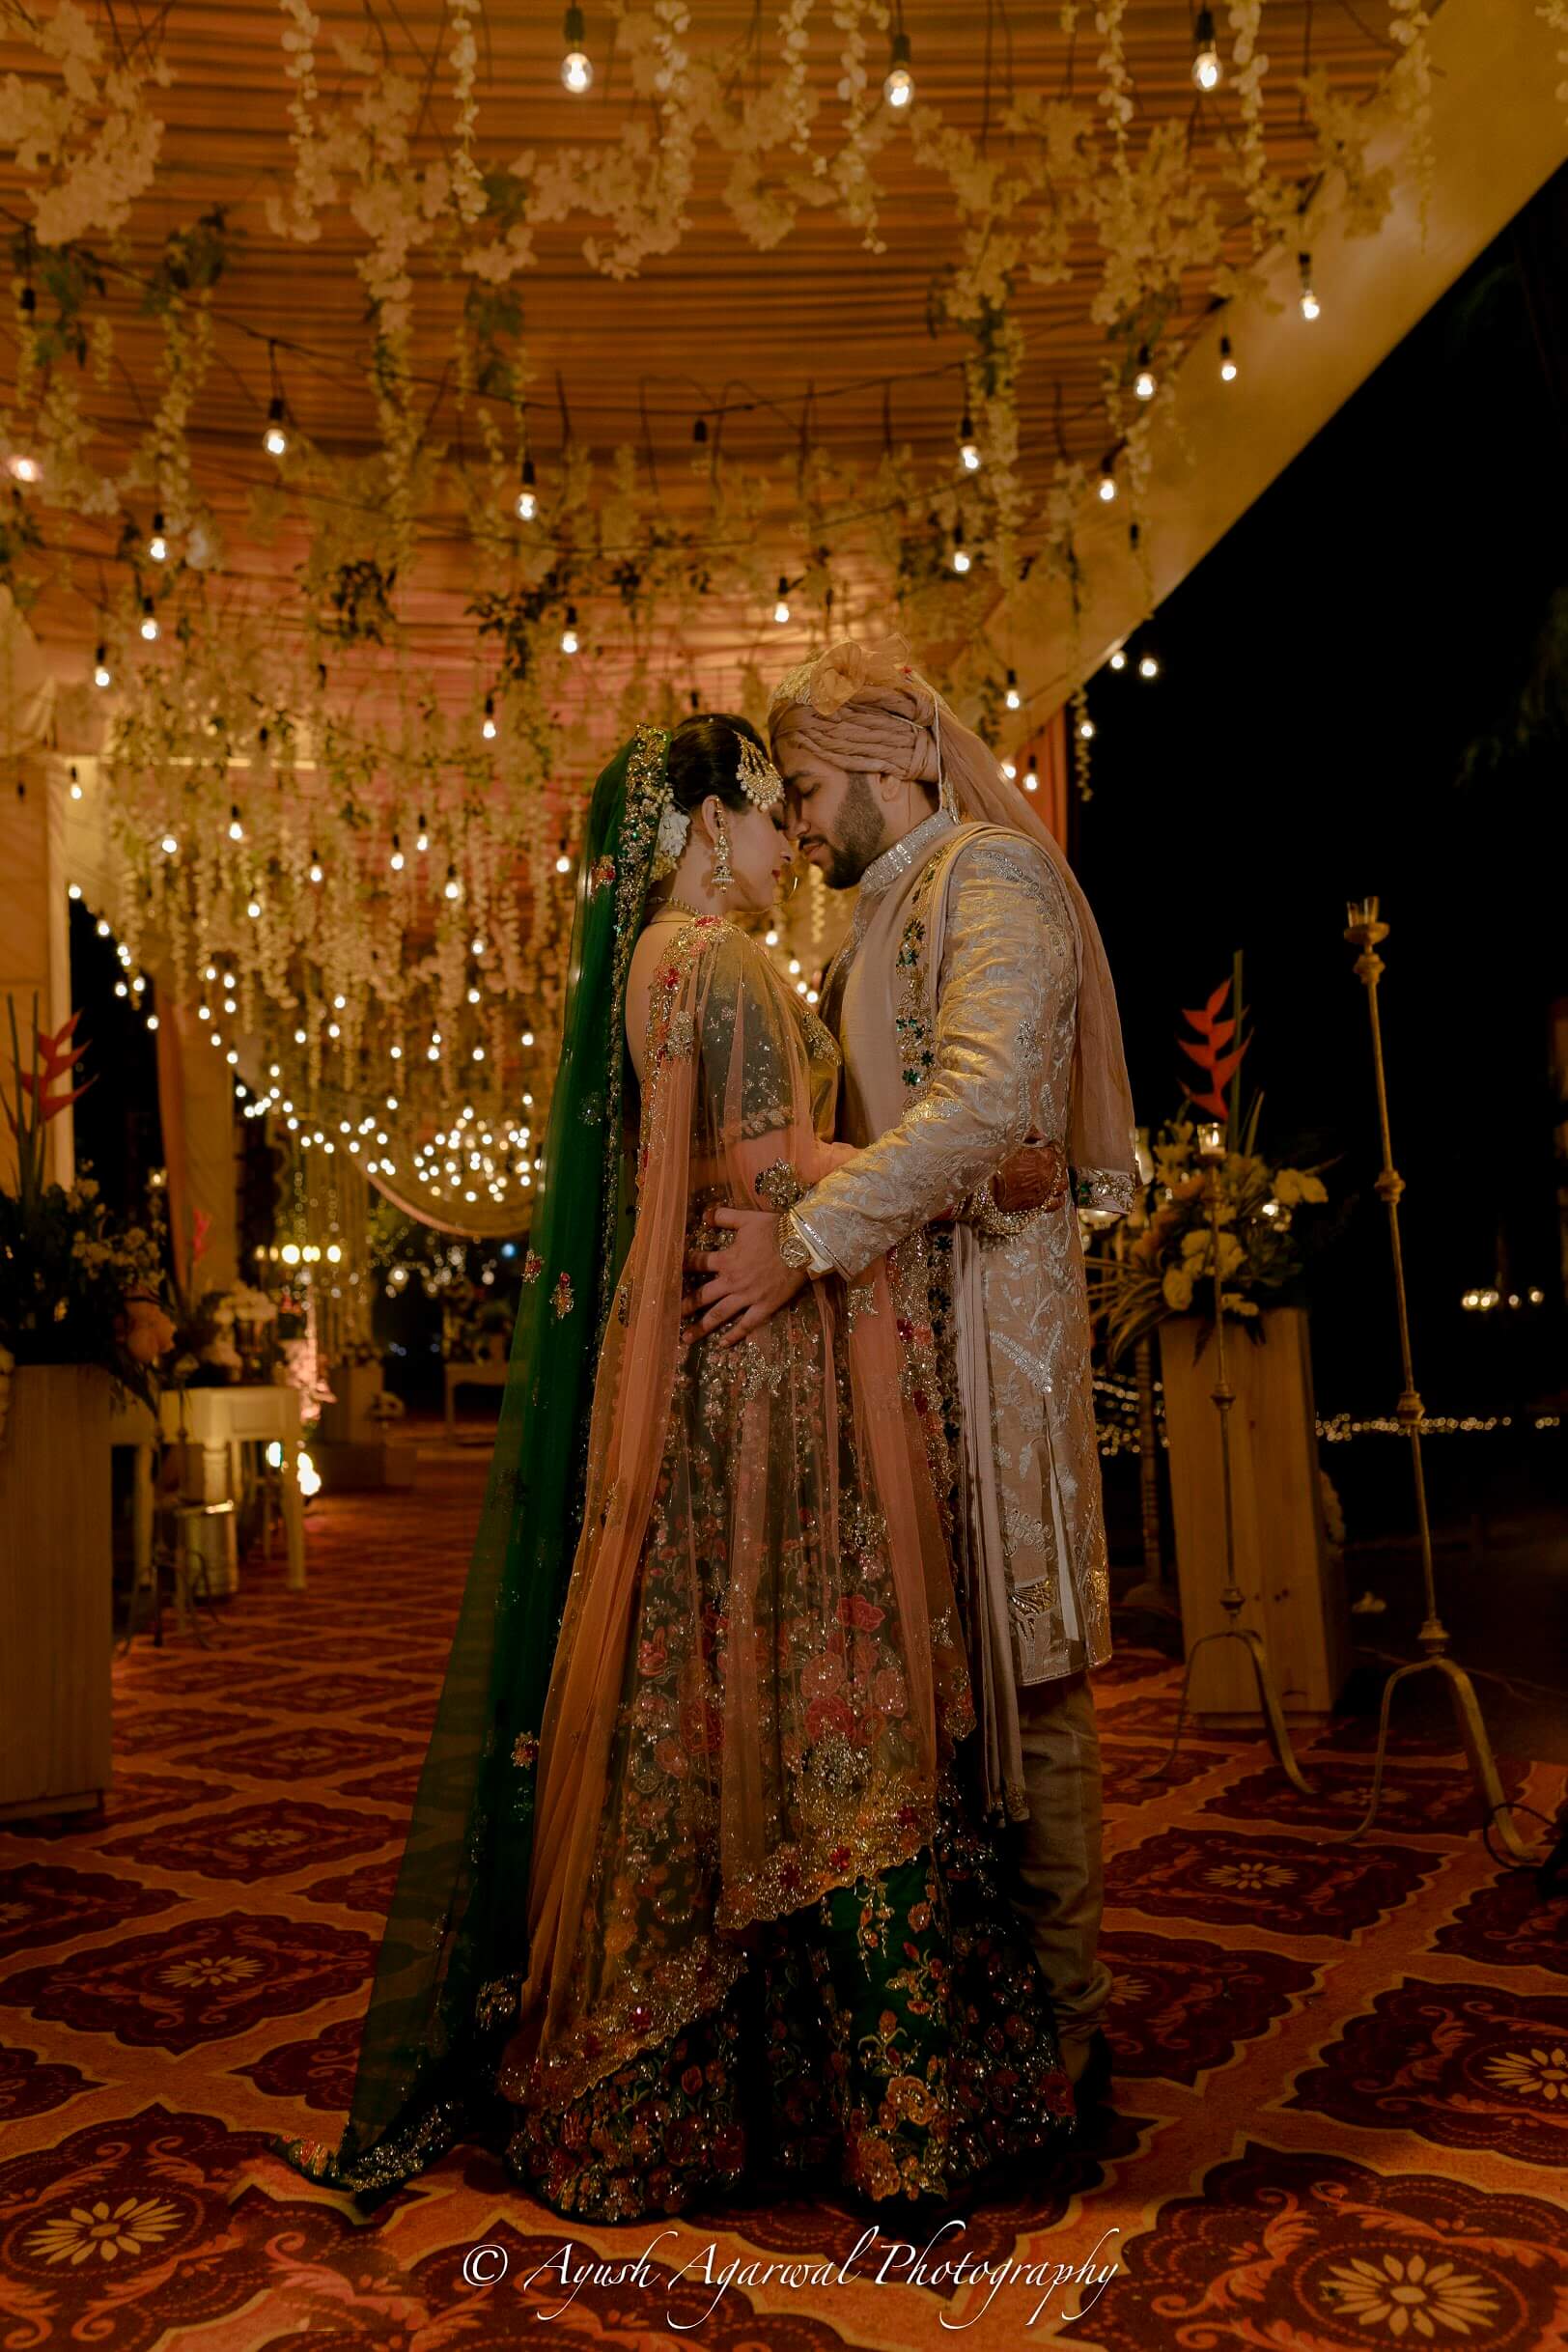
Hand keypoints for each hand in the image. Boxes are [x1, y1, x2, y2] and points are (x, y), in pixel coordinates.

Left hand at [682, 1206, 806, 1344]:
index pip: (698, 1263)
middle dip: (685, 1306)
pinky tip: (722, 1344)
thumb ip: (724, 1216)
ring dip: (701, 1327)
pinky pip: (746, 1324)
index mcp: (726, 1260)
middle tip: (670, 1316)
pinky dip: (734, 1335)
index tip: (672, 1273)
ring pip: (719, 1315)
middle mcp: (732, 1281)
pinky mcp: (764, 1307)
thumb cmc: (775, 1230)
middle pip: (702, 1296)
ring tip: (686, 1337)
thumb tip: (705, 1215)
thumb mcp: (747, 1219)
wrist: (803, 1245)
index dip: (685, 1266)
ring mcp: (748, 1297)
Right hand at [992, 1135, 1067, 1214]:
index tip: (1051, 1144)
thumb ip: (1029, 1134)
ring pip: (1062, 1184)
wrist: (985, 1187)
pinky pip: (1057, 1202)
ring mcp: (1045, 1192)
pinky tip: (1054, 1193)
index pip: (1056, 1150)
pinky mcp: (1039, 1205)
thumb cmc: (995, 1163)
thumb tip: (1041, 1136)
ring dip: (1060, 1178)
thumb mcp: (1011, 1141)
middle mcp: (1049, 1175)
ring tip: (1054, 1175)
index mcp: (1045, 1157)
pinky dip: (1058, 1197)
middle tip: (1051, 1158)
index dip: (1054, 1146)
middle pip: (1060, 1167)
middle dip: (1057, 1161)